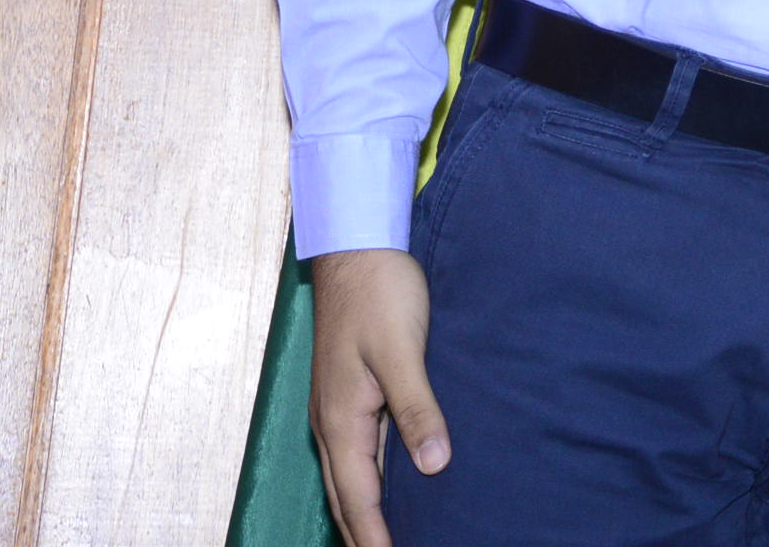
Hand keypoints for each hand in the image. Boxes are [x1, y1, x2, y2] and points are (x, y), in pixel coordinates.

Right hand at [308, 247, 447, 546]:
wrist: (357, 249)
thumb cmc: (380, 295)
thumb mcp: (402, 351)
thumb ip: (417, 409)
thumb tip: (434, 464)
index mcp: (342, 422)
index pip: (358, 500)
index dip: (376, 539)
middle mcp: (334, 424)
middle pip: (347, 499)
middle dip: (365, 536)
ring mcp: (339, 411)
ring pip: (352, 478)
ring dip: (367, 513)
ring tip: (391, 539)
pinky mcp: (351, 396)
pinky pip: (360, 453)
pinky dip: (371, 482)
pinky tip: (395, 487)